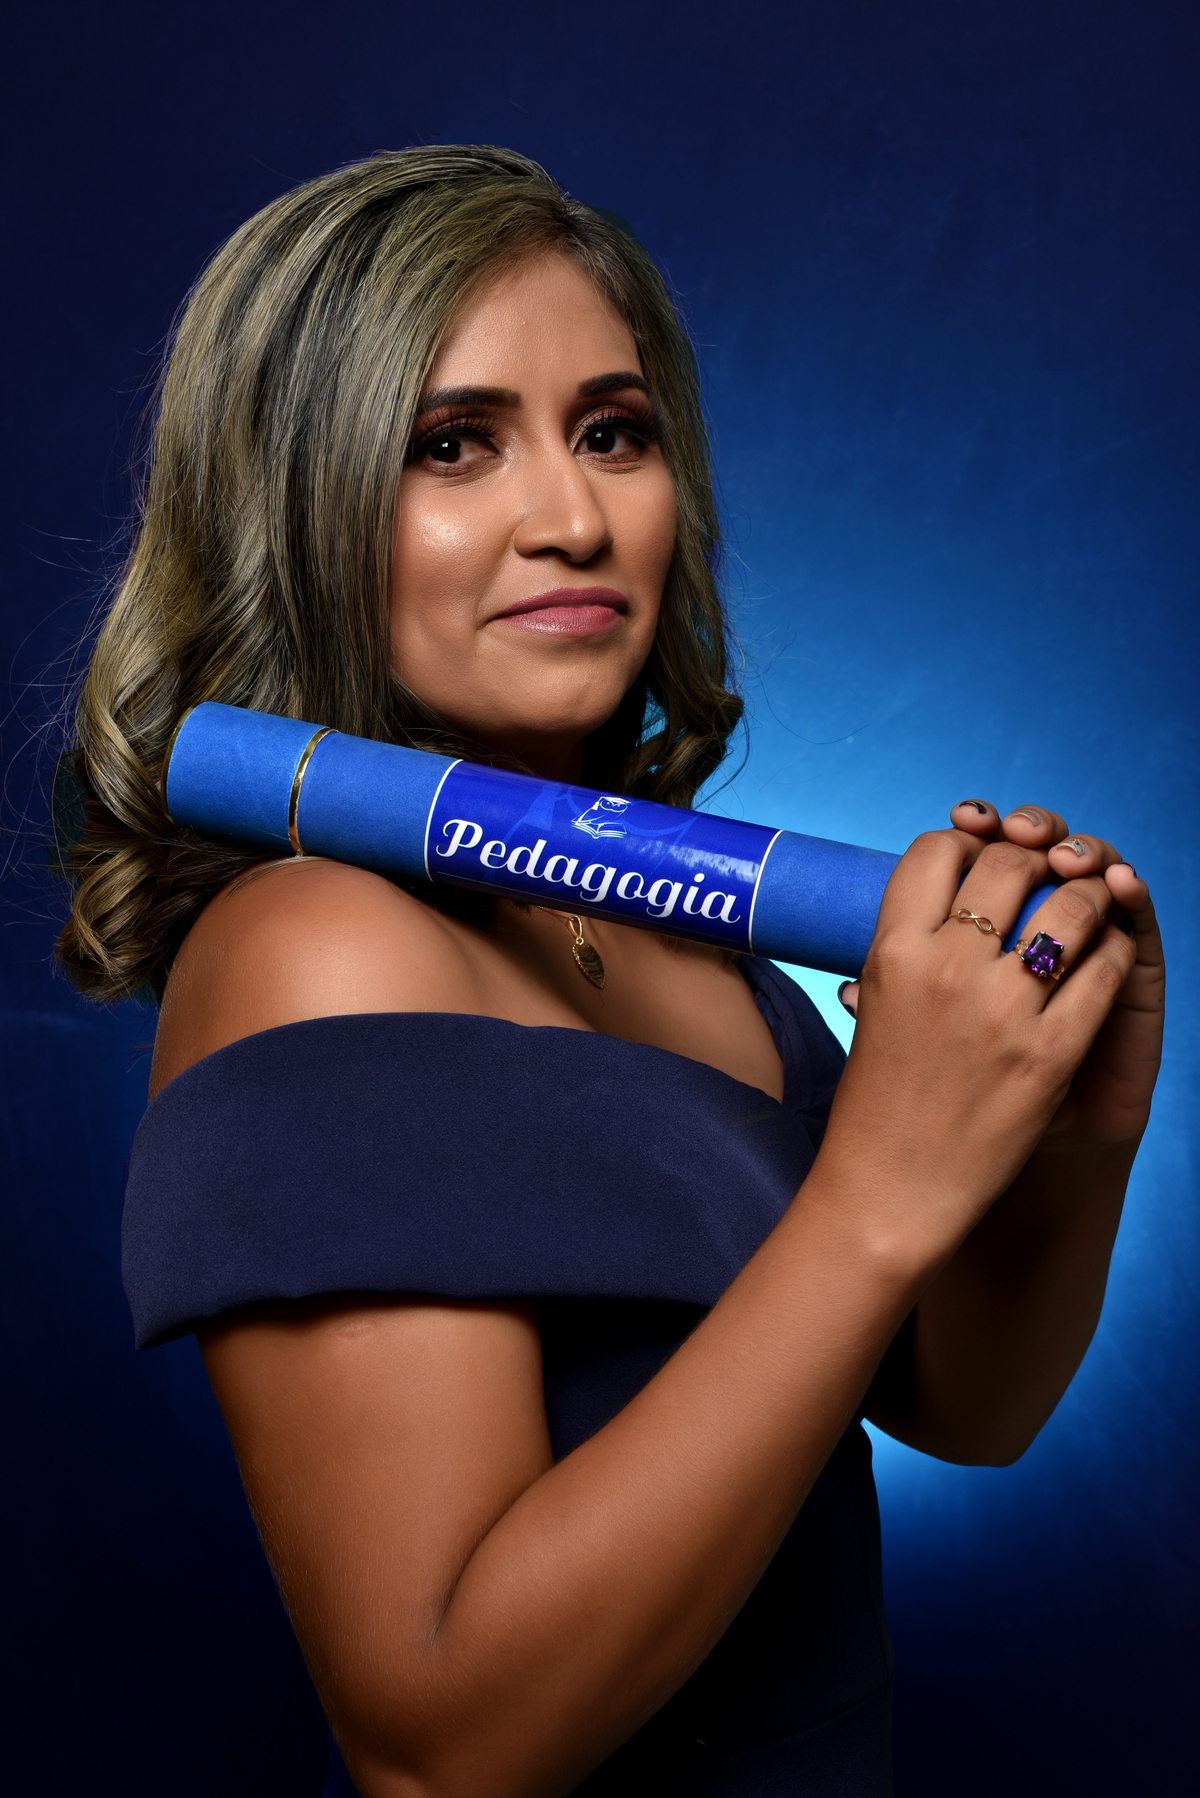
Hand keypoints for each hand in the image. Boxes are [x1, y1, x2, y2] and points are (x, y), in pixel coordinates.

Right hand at [826, 809, 1147, 1254]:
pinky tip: (1103, 960)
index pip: (937, 850)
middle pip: (1009, 863)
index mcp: (889, 952)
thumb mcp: (875, 1006)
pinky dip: (1110, 954)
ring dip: (1086, 900)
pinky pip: (1103, 971)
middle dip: (1036, 861)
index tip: (984, 859)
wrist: (890, 1192)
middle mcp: (942, 969)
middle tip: (1044, 878)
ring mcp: (1000, 1011)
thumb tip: (942, 894)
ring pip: (1070, 907)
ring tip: (1085, 913)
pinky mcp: (1050, 1054)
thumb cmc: (877, 1101)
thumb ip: (908, 947)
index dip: (969, 842)